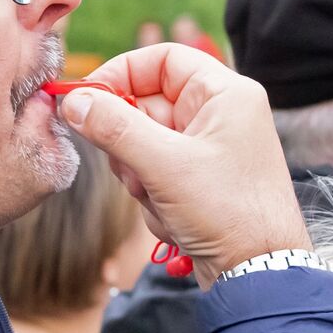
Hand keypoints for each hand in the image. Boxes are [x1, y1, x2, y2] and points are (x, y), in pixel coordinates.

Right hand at [58, 43, 310, 286]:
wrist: (258, 274)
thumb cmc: (230, 213)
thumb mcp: (164, 165)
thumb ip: (114, 128)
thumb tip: (74, 101)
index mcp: (225, 94)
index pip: (163, 59)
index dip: (121, 72)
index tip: (88, 98)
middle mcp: (219, 115)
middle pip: (146, 105)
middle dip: (130, 143)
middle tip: (132, 169)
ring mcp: (209, 150)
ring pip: (144, 145)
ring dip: (141, 178)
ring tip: (162, 201)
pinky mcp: (200, 182)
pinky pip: (156, 176)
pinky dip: (155, 199)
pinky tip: (175, 221)